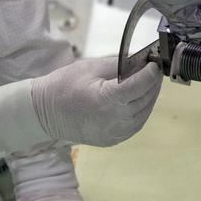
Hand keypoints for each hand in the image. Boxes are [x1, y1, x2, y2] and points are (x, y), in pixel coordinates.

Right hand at [31, 56, 162, 146]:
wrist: (44, 113)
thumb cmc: (65, 85)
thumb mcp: (91, 67)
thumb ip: (120, 64)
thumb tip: (142, 60)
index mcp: (105, 100)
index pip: (137, 87)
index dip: (150, 75)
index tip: (156, 64)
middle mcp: (112, 120)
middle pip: (144, 100)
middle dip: (153, 83)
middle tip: (156, 69)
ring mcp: (113, 133)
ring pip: (143, 114)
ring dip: (150, 97)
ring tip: (151, 82)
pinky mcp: (112, 140)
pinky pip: (135, 124)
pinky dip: (142, 110)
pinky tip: (141, 98)